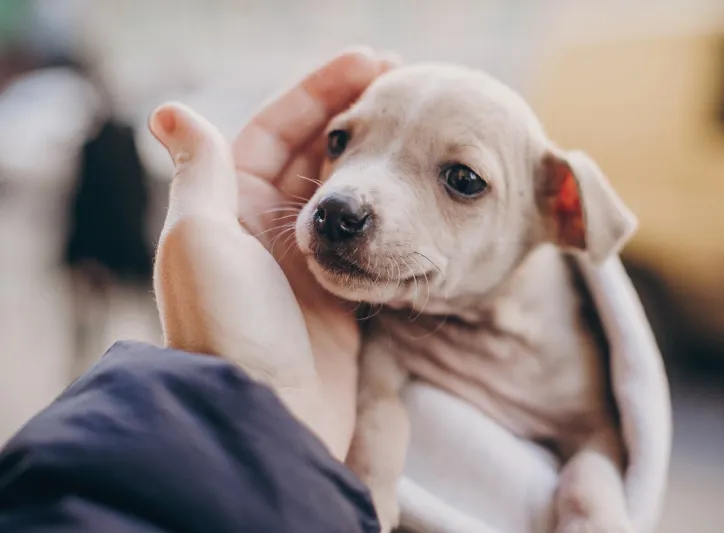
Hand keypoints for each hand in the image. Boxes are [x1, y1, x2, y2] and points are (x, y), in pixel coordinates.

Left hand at [149, 49, 395, 459]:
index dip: (319, 92)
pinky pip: (365, 237)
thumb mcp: (201, 238)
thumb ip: (201, 172)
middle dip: (354, 116)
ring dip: (374, 156)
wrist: (268, 416)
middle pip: (314, 156)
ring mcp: (304, 264)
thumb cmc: (229, 327)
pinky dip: (385, 208)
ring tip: (415, 123)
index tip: (370, 60)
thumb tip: (169, 110)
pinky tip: (412, 184)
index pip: (275, 131)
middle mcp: (263, 232)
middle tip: (405, 82)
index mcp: (227, 208)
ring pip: (345, 193)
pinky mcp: (339, 294)